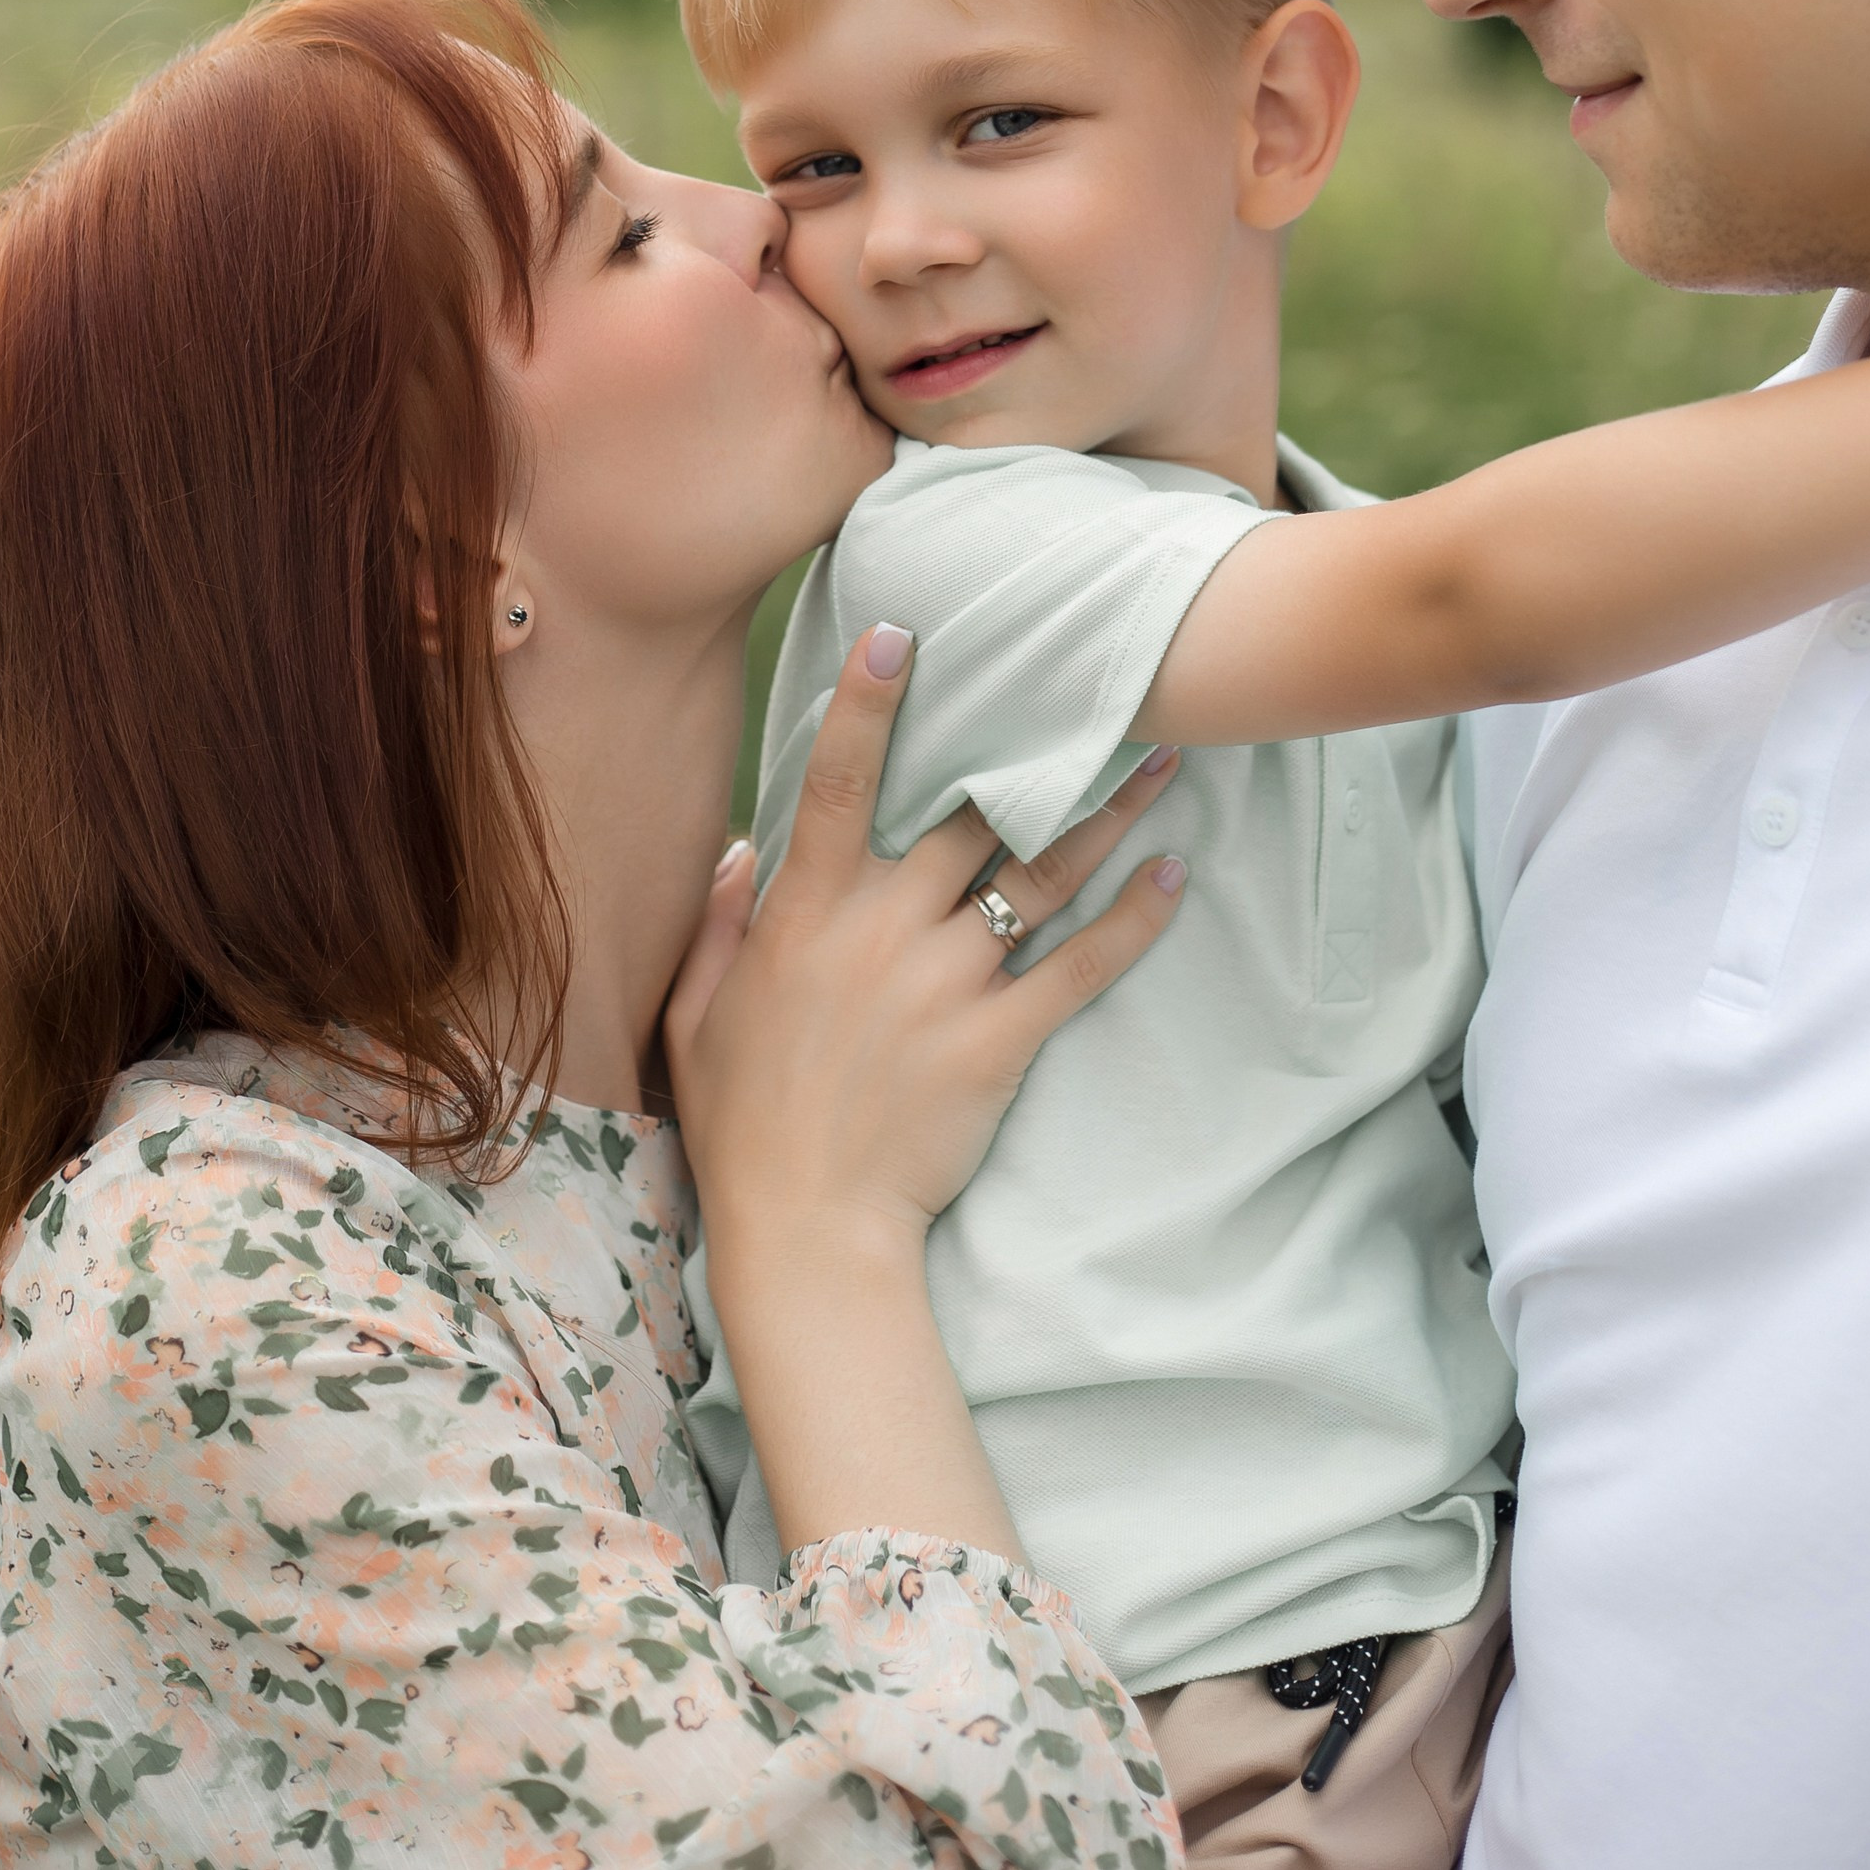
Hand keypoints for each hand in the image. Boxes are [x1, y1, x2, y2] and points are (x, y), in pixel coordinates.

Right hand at [667, 628, 1184, 1292]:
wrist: (809, 1233)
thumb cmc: (744, 1124)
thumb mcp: (695, 1015)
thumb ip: (714, 922)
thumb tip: (740, 848)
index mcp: (805, 914)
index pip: (839, 787)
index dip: (871, 708)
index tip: (902, 636)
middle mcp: (883, 931)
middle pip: (969, 815)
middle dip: (1029, 747)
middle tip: (1094, 691)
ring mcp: (947, 984)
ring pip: (1038, 876)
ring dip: (1105, 815)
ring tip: (1166, 764)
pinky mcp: (1000, 1040)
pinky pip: (1080, 964)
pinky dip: (1134, 918)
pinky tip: (1174, 875)